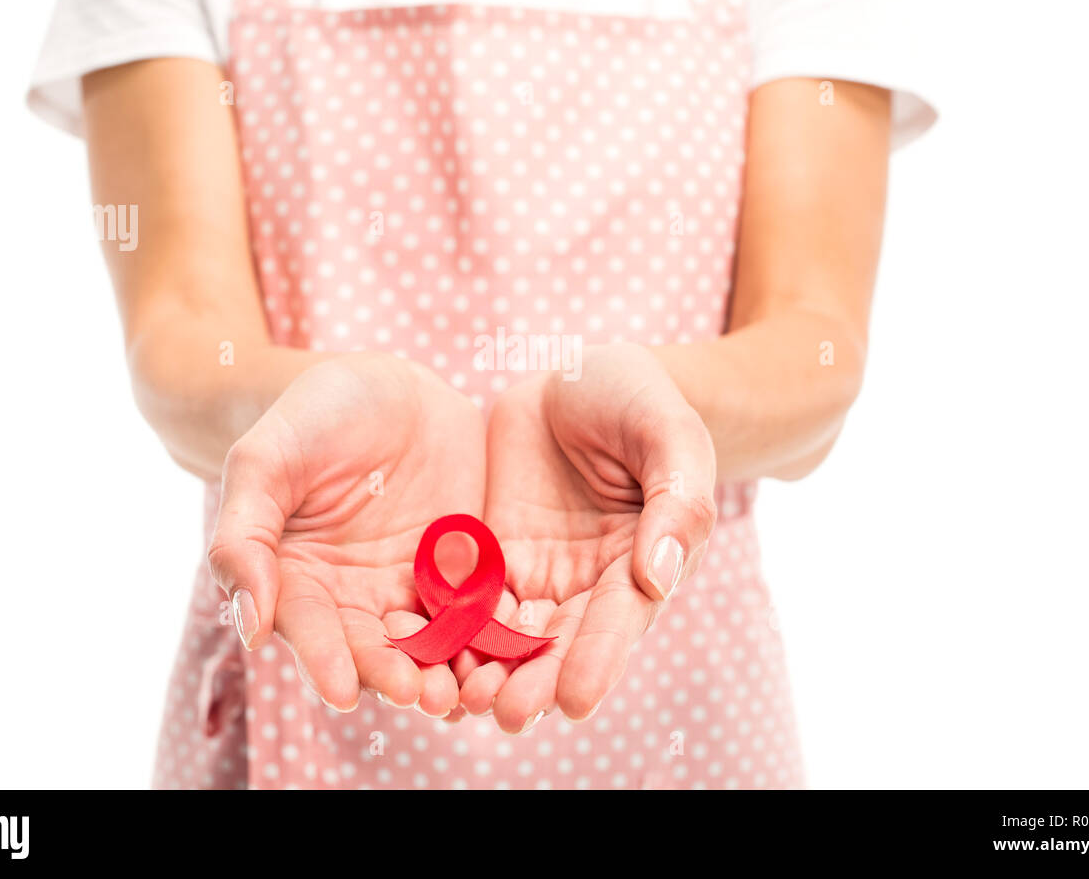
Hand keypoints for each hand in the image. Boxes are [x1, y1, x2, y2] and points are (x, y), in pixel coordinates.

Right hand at [208, 353, 484, 715]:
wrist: (384, 384)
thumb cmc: (309, 416)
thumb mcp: (264, 462)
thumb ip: (244, 538)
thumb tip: (252, 627)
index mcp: (300, 582)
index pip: (311, 631)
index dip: (325, 662)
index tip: (341, 694)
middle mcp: (357, 597)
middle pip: (376, 650)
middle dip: (394, 677)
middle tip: (416, 695)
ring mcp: (415, 586)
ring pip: (432, 644)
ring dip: (447, 672)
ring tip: (462, 693)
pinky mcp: (467, 569)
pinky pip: (481, 608)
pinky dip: (492, 634)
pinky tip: (509, 652)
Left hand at [457, 343, 717, 730]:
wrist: (580, 373)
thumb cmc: (642, 398)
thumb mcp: (669, 436)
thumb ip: (676, 503)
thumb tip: (660, 576)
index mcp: (640, 563)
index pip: (618, 622)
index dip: (598, 662)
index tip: (576, 701)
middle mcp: (586, 582)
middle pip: (558, 644)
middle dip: (533, 682)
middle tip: (505, 714)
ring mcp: (534, 570)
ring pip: (505, 633)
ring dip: (482, 668)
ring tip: (455, 699)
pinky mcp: (487, 552)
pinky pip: (461, 594)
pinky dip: (440, 623)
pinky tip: (411, 642)